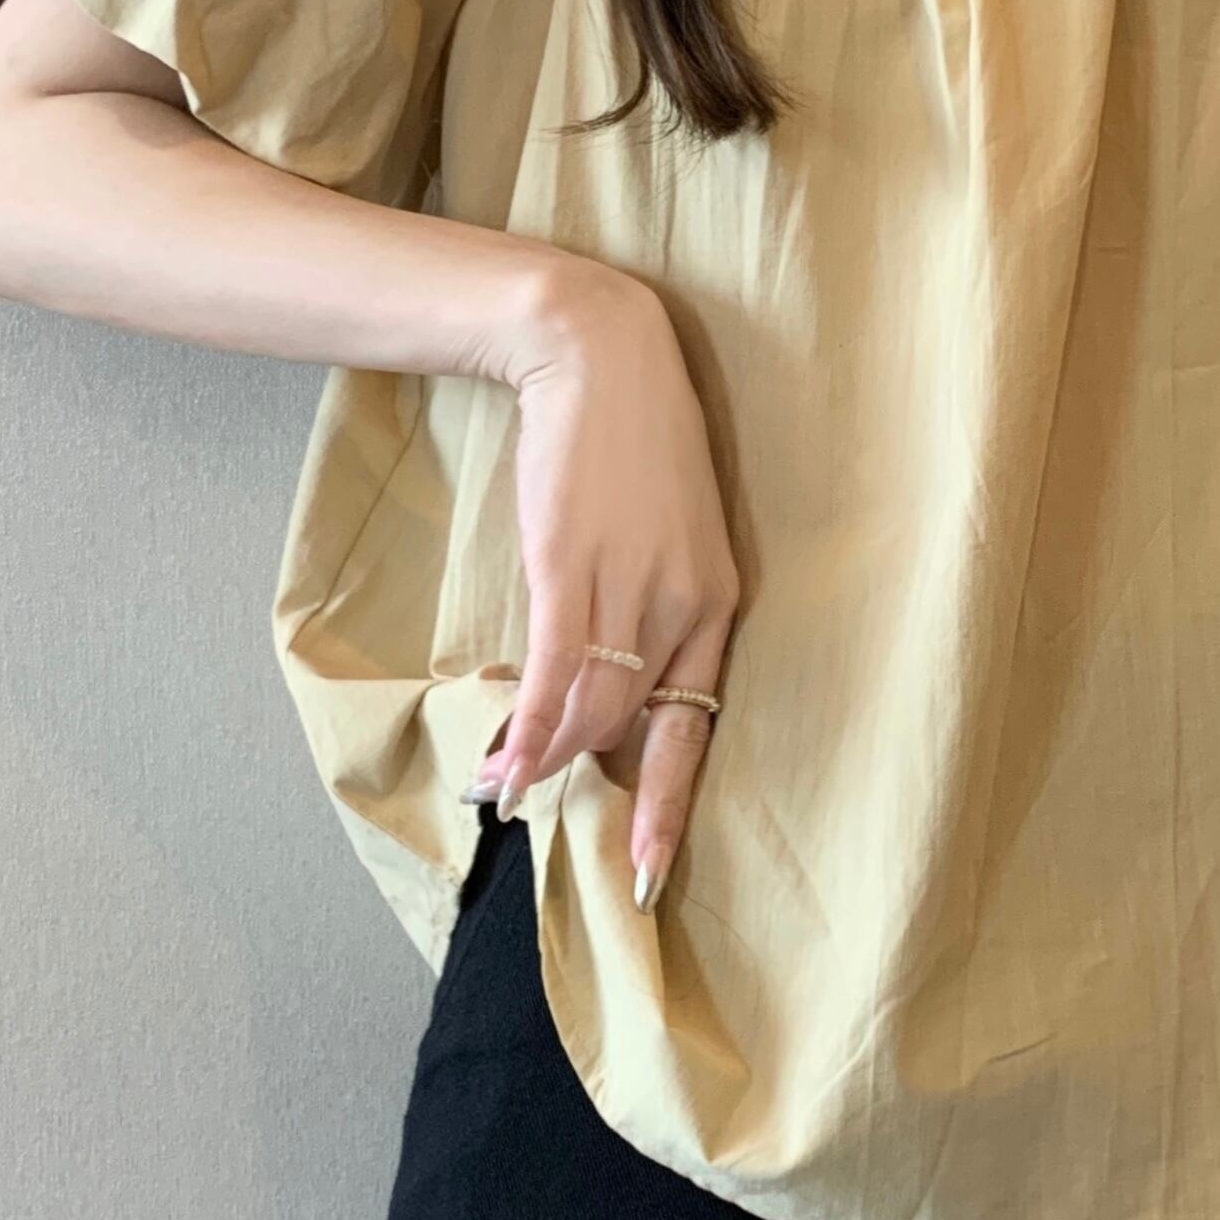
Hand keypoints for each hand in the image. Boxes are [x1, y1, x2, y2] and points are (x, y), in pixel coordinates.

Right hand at [468, 259, 738, 910]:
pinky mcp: (575, 571)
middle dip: (601, 796)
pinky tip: (503, 771)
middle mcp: (686, 606)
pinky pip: (555, 678)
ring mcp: (632, 591)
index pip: (698, 721)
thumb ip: (647, 600)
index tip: (651, 864)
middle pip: (640, 729)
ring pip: (594, 712)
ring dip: (544, 765)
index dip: (670, 798)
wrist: (599, 355)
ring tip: (500, 795)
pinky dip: (529, 733)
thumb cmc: (629, 440)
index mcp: (719, 599)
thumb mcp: (662, 528)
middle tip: (555, 838)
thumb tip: (603, 669)